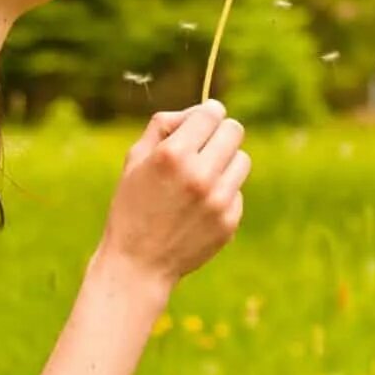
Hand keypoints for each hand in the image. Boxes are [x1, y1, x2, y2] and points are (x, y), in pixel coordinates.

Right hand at [98, 100, 250, 288]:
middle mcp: (200, 175)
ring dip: (225, 162)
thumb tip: (200, 110)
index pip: (212, 113)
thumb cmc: (132, 206)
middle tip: (205, 145)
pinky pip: (237, 191)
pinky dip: (223, 193)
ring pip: (242, 160)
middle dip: (220, 133)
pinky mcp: (230, 222)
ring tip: (202, 177)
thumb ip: (164, 125)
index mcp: (173, 155)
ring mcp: (218, 201)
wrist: (138, 264)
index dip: (208, 113)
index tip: (204, 120)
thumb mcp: (135, 159)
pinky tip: (200, 207)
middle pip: (235, 131)